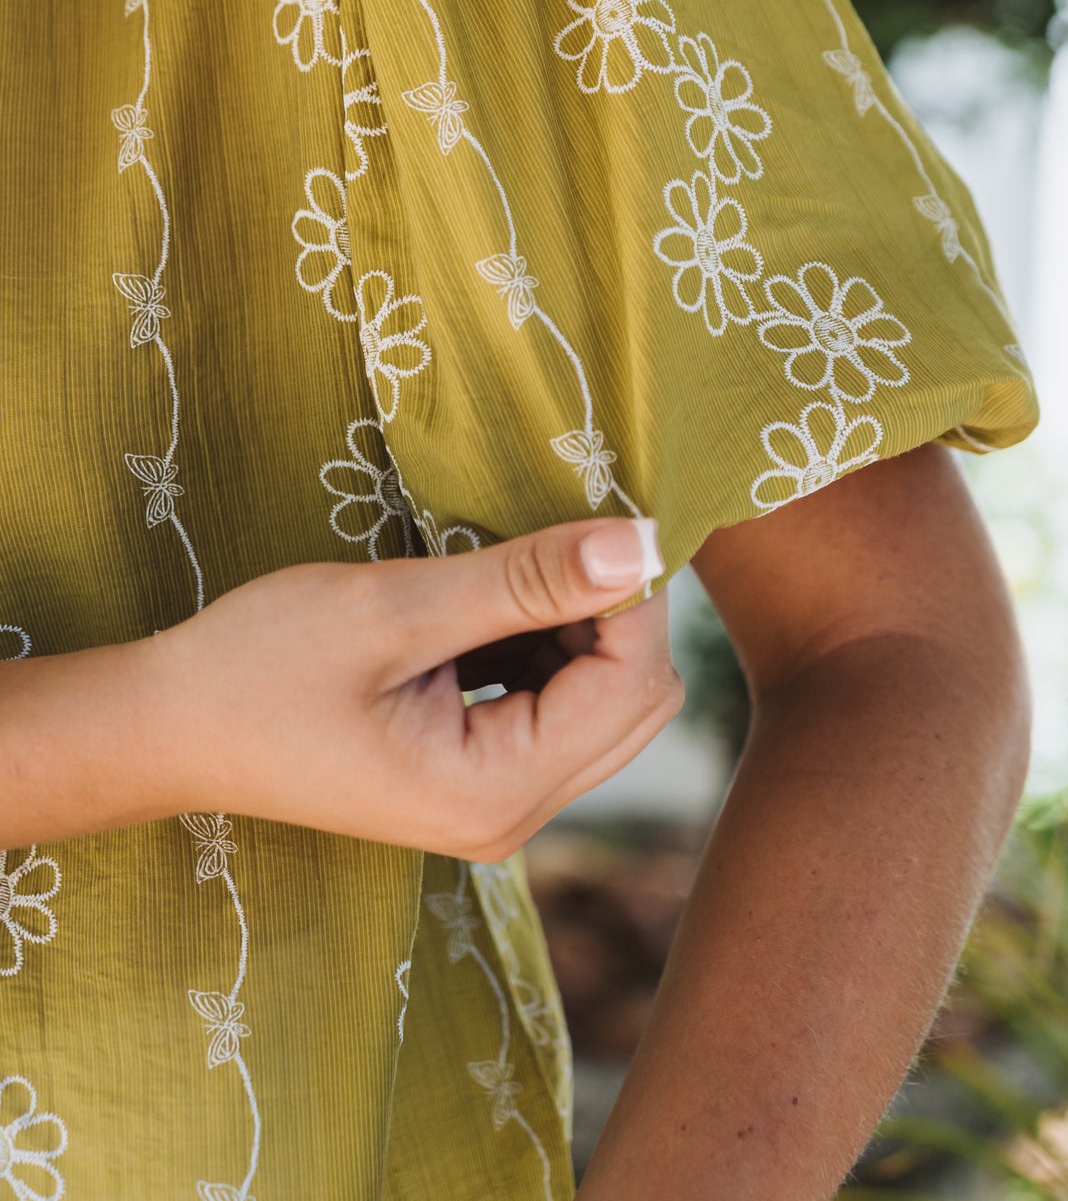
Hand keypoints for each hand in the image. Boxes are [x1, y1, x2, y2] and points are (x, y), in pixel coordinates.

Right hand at [151, 518, 680, 857]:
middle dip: (615, 612)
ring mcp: (495, 802)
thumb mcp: (395, 606)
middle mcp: (511, 815)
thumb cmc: (259, 664)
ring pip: (603, 700)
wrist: (169, 725)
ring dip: (579, 623)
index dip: (632, 594)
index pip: (631, 685)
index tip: (602, 512)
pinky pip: (555, 704)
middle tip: (553, 536)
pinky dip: (545, 643)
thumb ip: (523, 578)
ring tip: (505, 567)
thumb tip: (637, 543)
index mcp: (493, 791)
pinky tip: (490, 601)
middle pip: (636, 703)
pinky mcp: (477, 776)